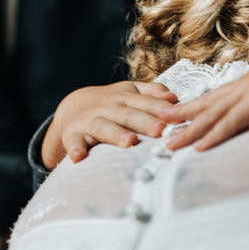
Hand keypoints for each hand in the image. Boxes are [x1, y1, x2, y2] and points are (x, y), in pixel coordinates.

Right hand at [43, 81, 177, 167]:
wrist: (72, 107)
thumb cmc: (111, 103)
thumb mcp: (130, 92)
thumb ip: (152, 93)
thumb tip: (173, 97)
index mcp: (126, 97)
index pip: (146, 102)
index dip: (160, 108)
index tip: (176, 116)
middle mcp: (109, 107)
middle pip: (128, 114)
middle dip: (144, 121)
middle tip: (160, 129)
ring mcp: (90, 120)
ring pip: (104, 127)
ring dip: (116, 134)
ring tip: (129, 141)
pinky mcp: (73, 134)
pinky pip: (73, 142)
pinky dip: (75, 149)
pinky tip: (79, 158)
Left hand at [161, 39, 248, 150]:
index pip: (220, 97)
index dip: (198, 106)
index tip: (181, 114)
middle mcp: (246, 86)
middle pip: (207, 105)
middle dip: (182, 117)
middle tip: (159, 126)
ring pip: (211, 116)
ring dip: (189, 131)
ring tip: (168, 143)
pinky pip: (231, 123)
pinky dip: (213, 135)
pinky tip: (198, 147)